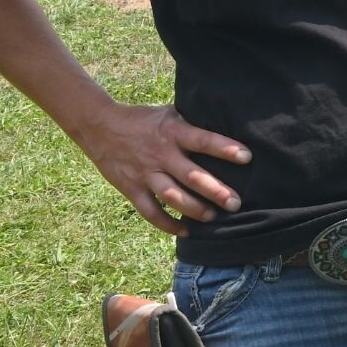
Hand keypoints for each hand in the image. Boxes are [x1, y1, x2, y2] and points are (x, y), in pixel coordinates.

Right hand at [75, 101, 251, 236]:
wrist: (99, 127)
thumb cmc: (143, 119)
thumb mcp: (170, 114)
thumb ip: (193, 123)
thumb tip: (226, 124)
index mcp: (173, 132)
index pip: (203, 140)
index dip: (225, 149)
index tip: (247, 157)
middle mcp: (161, 155)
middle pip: (191, 176)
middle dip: (216, 191)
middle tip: (236, 203)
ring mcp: (145, 174)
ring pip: (173, 197)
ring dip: (194, 210)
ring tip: (213, 217)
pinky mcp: (131, 189)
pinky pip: (150, 212)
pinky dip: (167, 224)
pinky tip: (184, 232)